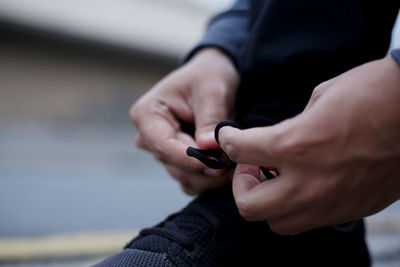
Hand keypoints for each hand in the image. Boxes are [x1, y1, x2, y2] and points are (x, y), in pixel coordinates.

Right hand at [130, 48, 238, 194]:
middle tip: (235, 163)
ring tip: (235, 163)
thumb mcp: (212, 91)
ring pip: (183, 176)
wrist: (211, 77)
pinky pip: (190, 179)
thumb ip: (210, 119)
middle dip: (205, 168)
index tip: (217, 165)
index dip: (190, 159)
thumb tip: (207, 147)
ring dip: (209, 175)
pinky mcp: (176, 160)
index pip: (164, 146)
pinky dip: (209, 178)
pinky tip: (227, 166)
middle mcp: (148, 135)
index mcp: (147, 114)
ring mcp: (161, 150)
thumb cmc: (208, 76)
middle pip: (173, 164)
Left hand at [218, 56, 399, 233]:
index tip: (229, 138)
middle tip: (251, 166)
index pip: (240, 151)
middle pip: (249, 207)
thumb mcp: (320, 98)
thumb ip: (290, 127)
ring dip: (267, 201)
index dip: (228, 142)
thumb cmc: (372, 93)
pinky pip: (309, 220)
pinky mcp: (352, 210)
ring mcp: (331, 203)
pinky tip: (304, 183)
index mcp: (296, 145)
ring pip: (278, 224)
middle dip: (241, 185)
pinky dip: (296, 206)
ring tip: (276, 177)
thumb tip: (277, 140)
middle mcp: (309, 182)